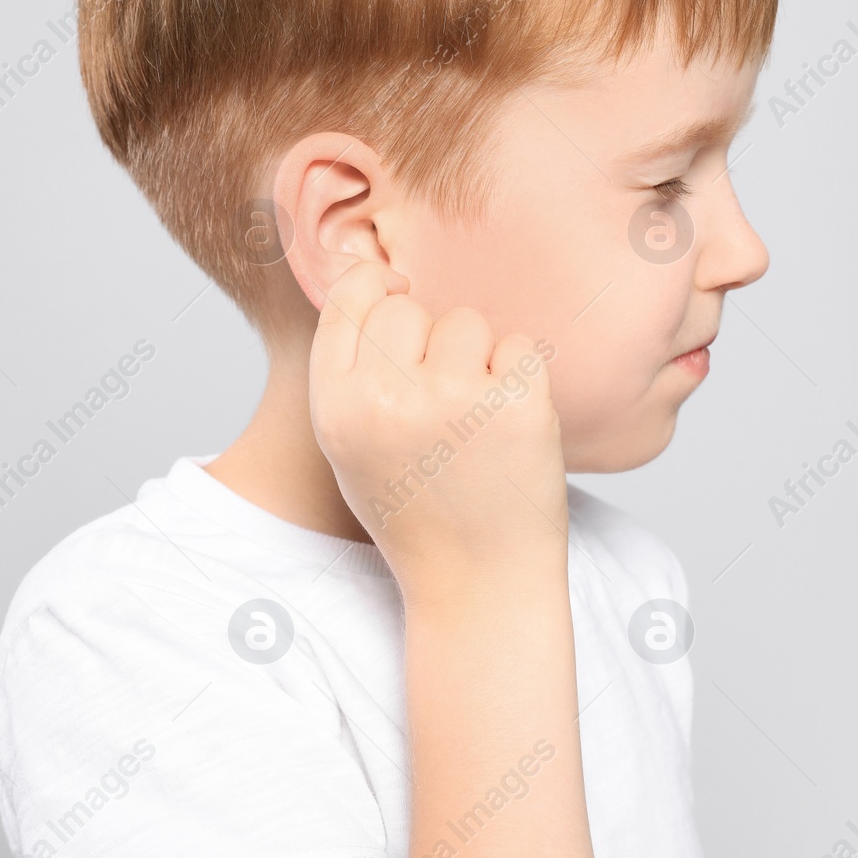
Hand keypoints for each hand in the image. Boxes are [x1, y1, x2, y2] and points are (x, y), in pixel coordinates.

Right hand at [308, 261, 567, 594]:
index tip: (399, 306)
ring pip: (466, 322)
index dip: (378, 290)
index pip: (351, 297)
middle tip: (441, 402)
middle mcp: (387, 399)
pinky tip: (509, 427)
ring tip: (474, 421)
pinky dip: (521, 379)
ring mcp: (453, 400)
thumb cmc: (416, 509)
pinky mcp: (516, 405)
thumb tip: (372, 274)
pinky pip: (519, 346)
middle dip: (428, 340)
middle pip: (409, 307)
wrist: (479, 583)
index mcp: (336, 407)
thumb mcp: (351, 446)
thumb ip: (350, 368)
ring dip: (477, 358)